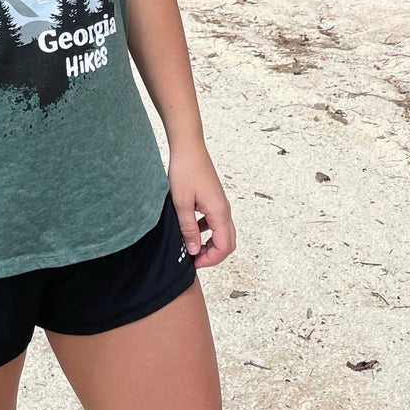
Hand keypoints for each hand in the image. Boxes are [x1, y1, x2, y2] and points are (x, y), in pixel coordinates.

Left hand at [169, 144, 235, 269]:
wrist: (189, 147)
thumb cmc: (185, 170)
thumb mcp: (182, 203)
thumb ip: (188, 229)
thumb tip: (194, 250)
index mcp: (219, 212)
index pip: (225, 246)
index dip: (211, 259)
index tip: (194, 262)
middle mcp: (224, 209)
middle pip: (228, 242)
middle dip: (213, 255)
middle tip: (194, 258)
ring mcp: (221, 204)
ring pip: (223, 232)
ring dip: (210, 243)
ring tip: (191, 246)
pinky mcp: (214, 199)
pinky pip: (216, 221)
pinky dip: (207, 231)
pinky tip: (191, 228)